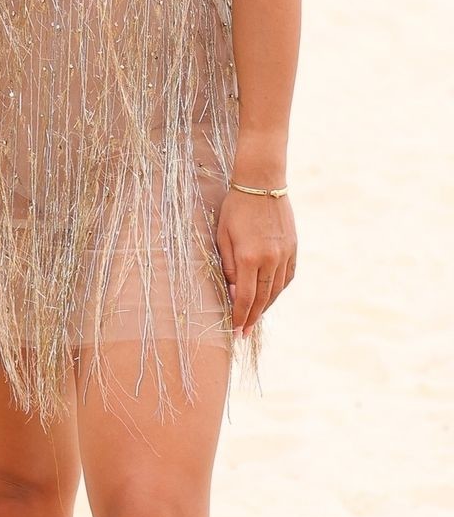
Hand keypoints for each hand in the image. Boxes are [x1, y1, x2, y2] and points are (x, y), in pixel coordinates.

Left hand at [215, 188, 295, 336]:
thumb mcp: (223, 236)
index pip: (246, 297)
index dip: (240, 316)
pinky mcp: (294, 248)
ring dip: (265, 307)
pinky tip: (270, 297)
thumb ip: (229, 266)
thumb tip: (235, 293)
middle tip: (244, 333)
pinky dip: (278, 290)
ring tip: (254, 318)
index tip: (236, 331)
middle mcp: (270, 259)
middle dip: (252, 317)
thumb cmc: (235, 208)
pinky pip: (288, 277)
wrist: (262, 184)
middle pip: (263, 298)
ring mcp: (285, 254)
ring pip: (277, 290)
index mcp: (249, 257)